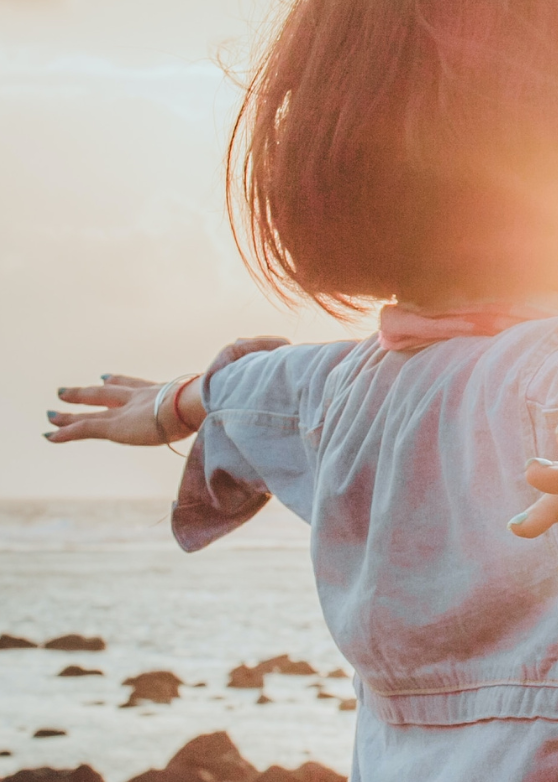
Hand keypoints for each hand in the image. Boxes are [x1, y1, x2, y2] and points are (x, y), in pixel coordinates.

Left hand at [45, 338, 290, 447]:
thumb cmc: (236, 391)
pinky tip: (47, 436)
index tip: (109, 377)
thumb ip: (262, 361)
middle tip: (78, 387)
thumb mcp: (251, 375)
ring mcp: (132, 410)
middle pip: (115, 392)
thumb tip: (285, 346)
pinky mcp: (120, 425)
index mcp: (171, 390)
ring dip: (72, 410)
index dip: (125, 382)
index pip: (144, 386)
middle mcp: (147, 396)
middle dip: (96, 391)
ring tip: (49, 414)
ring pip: (94, 409)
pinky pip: (87, 430)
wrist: (216, 399)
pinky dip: (67, 433)